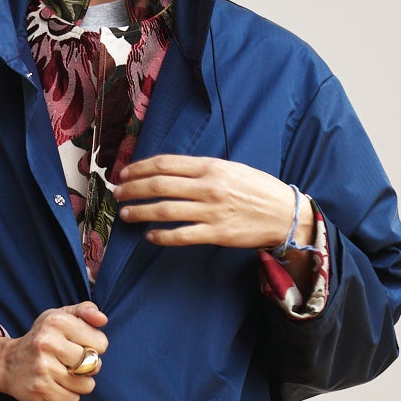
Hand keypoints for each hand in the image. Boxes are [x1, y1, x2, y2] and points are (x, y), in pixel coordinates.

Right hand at [0, 302, 108, 400]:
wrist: (6, 362)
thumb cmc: (41, 338)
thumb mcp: (59, 316)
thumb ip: (84, 310)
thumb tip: (103, 319)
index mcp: (56, 321)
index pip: (101, 342)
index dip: (96, 346)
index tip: (81, 345)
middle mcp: (48, 343)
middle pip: (94, 364)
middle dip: (90, 366)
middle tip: (74, 362)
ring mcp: (43, 368)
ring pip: (86, 385)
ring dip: (81, 383)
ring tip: (66, 374)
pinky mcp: (40, 389)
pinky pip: (73, 399)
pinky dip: (69, 395)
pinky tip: (57, 385)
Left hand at [113, 155, 312, 253]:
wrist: (283, 213)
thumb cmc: (256, 190)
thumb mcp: (229, 169)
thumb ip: (201, 170)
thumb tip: (170, 173)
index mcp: (210, 166)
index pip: (165, 164)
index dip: (140, 168)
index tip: (125, 173)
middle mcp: (208, 186)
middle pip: (159, 185)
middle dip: (133, 189)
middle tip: (117, 194)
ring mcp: (211, 211)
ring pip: (165, 210)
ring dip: (140, 212)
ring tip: (126, 214)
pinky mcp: (216, 234)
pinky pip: (181, 235)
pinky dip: (161, 236)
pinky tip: (150, 236)